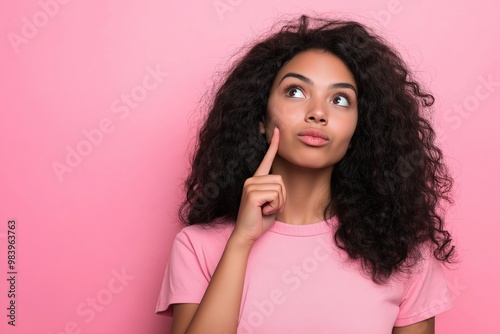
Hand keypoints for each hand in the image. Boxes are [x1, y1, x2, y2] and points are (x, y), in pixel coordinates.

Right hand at [231, 127, 285, 246]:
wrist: (246, 234)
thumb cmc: (259, 221)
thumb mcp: (272, 204)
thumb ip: (276, 192)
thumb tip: (280, 185)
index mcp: (256, 180)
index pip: (266, 160)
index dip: (272, 145)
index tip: (277, 130)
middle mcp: (251, 179)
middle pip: (281, 180)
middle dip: (282, 198)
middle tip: (269, 208)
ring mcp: (250, 185)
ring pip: (279, 188)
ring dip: (278, 203)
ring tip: (265, 210)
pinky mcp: (252, 193)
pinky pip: (275, 195)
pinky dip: (274, 206)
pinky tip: (263, 211)